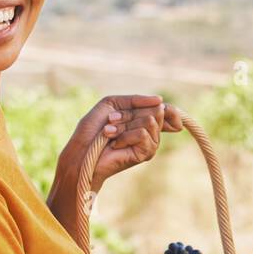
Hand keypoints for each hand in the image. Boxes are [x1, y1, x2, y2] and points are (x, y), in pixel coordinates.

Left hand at [62, 94, 182, 193]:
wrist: (82, 149)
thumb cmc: (93, 128)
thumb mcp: (112, 104)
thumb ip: (136, 100)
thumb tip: (160, 100)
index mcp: (144, 118)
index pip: (168, 110)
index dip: (170, 108)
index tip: (160, 104)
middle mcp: (151, 132)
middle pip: (156, 110)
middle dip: (130, 112)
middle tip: (112, 120)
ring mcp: (151, 143)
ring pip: (149, 121)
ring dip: (124, 124)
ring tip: (109, 133)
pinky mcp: (147, 153)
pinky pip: (142, 134)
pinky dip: (125, 135)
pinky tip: (115, 143)